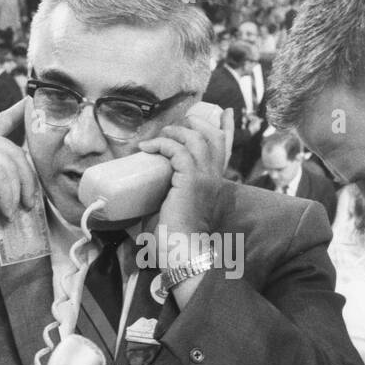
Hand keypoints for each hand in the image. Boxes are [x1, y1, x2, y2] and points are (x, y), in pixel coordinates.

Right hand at [0, 98, 34, 221]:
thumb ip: (0, 178)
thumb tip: (26, 185)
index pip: (4, 120)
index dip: (20, 111)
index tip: (30, 101)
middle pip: (18, 154)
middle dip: (27, 181)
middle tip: (29, 204)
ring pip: (12, 167)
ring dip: (16, 194)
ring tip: (13, 212)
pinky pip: (1, 176)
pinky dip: (7, 196)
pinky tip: (5, 210)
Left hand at [138, 104, 232, 233]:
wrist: (181, 252)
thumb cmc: (175, 238)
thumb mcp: (174, 208)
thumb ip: (167, 196)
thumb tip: (137, 193)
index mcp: (214, 183)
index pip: (224, 147)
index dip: (226, 128)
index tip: (225, 113)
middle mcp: (214, 177)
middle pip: (212, 136)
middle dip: (193, 124)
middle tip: (171, 128)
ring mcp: (205, 177)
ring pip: (195, 138)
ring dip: (173, 133)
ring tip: (157, 139)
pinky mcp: (191, 180)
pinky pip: (177, 150)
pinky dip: (161, 145)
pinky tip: (147, 149)